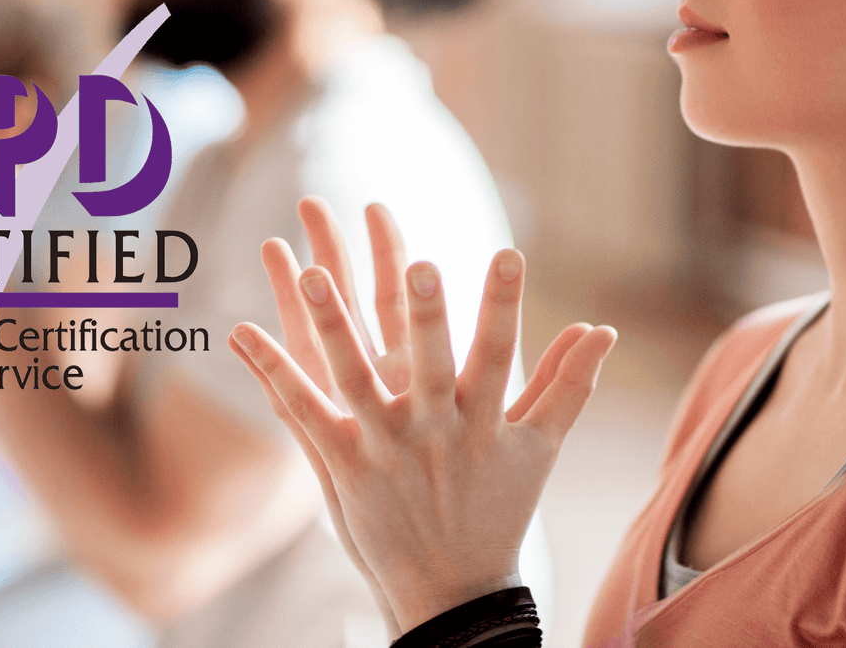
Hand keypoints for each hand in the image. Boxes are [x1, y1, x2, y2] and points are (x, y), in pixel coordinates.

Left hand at [228, 199, 616, 633]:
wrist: (451, 592)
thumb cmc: (499, 509)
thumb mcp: (538, 447)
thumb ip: (568, 384)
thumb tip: (603, 329)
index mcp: (483, 420)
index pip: (499, 353)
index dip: (504, 306)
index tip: (509, 254)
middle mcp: (434, 431)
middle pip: (429, 365)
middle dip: (425, 316)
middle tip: (418, 264)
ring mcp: (382, 447)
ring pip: (353, 378)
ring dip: (331, 326)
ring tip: (311, 271)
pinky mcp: (339, 465)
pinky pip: (299, 411)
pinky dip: (270, 370)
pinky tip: (242, 329)